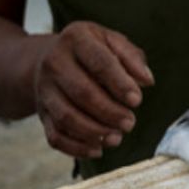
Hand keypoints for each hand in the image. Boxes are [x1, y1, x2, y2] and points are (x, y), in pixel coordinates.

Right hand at [33, 21, 153, 158]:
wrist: (51, 58)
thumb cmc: (93, 50)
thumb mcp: (113, 41)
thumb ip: (132, 58)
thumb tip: (146, 81)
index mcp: (76, 38)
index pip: (100, 63)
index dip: (119, 84)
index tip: (137, 101)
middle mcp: (54, 62)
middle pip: (81, 92)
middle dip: (109, 112)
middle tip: (130, 123)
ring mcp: (44, 89)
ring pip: (66, 116)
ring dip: (94, 132)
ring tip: (117, 138)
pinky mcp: (41, 112)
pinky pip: (54, 135)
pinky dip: (76, 147)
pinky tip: (97, 150)